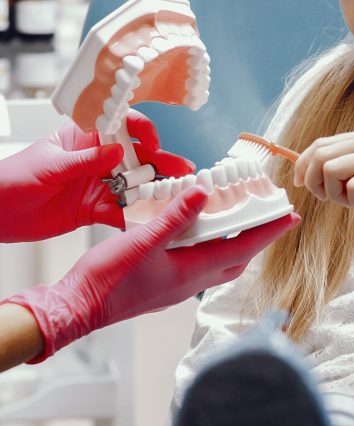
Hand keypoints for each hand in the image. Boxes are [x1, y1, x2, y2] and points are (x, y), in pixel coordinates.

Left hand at [0, 109, 194, 242]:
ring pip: (134, 186)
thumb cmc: (10, 179)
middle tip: (184, 172)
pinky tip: (153, 219)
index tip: (153, 142)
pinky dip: (137, 216)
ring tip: (178, 196)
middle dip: (161, 163)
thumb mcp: (49, 167)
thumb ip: (85, 161)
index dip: (140, 130)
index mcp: (82, 140)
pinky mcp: (95, 209)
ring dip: (155, 191)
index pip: (118, 126)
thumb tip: (119, 151)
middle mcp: (95, 161)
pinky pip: (122, 211)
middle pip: (135, 158)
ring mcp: (97, 185)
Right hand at [3, 186, 299, 361]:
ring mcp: (179, 287)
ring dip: (234, 242)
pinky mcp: (165, 286)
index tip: (291, 218)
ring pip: (219, 263)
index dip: (268, 232)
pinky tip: (198, 235)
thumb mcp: (142, 241)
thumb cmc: (107, 280)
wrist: (77, 309)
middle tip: (272, 218)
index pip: (242, 248)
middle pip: (237, 258)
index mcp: (192, 272)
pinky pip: (199, 265)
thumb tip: (204, 194)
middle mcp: (192, 282)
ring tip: (241, 221)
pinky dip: (209, 247)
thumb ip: (175, 218)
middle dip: (258, 238)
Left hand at [292, 129, 353, 212]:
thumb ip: (348, 167)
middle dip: (316, 183)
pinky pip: (352, 188)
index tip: (301, 184)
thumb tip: (312, 177)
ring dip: (336, 194)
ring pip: (330, 171)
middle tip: (331, 199)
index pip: (318, 146)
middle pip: (319, 157)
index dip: (303, 166)